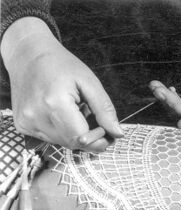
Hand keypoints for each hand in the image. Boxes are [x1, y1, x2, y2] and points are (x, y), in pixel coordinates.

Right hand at [1, 18, 123, 151]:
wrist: (27, 54)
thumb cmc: (60, 64)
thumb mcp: (89, 81)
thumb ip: (105, 110)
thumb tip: (118, 133)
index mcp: (54, 104)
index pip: (82, 139)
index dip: (98, 139)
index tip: (106, 130)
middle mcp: (37, 117)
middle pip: (73, 144)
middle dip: (89, 137)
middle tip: (91, 117)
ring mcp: (27, 122)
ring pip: (62, 143)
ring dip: (74, 134)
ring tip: (74, 112)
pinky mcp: (22, 125)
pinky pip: (50, 138)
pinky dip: (60, 131)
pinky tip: (59, 114)